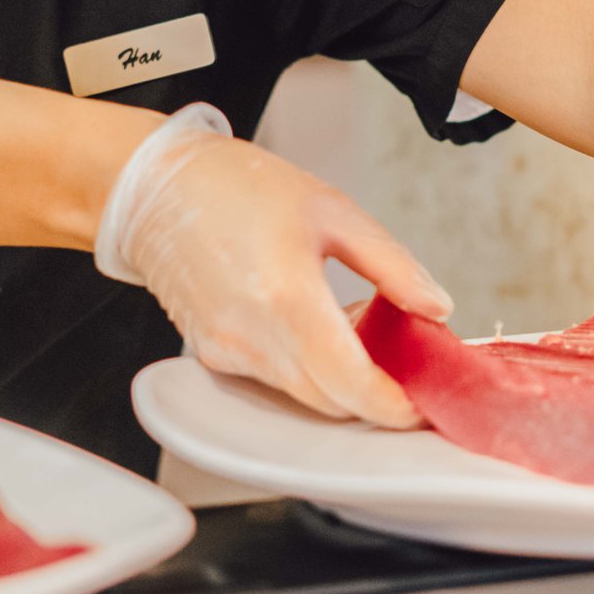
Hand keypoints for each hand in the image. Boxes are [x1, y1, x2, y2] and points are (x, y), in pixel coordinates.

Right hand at [94, 105, 450, 426]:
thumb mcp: (334, 211)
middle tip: (402, 352)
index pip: (353, 385)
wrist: (157, 189)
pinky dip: (308, 369)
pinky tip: (314, 324)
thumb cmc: (238, 188)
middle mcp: (253, 337)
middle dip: (377, 393)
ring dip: (342, 379)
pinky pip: (276, 382)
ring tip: (353, 321)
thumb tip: (436, 308)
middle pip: (334, 402)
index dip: (396, 406)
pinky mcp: (214, 357)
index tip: (425, 403)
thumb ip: (393, 266)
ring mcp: (229, 353)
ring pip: (306, 397)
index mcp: (288, 297)